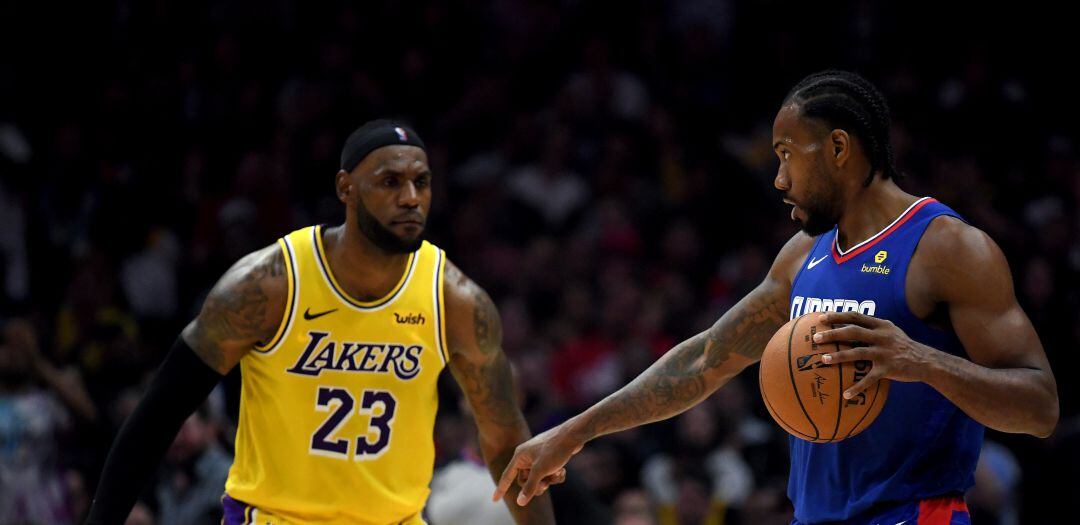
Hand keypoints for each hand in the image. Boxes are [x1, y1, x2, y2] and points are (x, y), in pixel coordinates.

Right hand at [493, 424, 582, 505]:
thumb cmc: (554, 450)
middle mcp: (526, 456)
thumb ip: (529, 487)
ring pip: (539, 477)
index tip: (494, 500)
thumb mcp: (540, 471)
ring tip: (558, 473)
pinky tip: (563, 470)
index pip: (507, 476)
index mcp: (519, 456)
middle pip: (525, 480)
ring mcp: (538, 456)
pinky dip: (555, 474)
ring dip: (549, 479)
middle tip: (546, 484)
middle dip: (537, 484)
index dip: (501, 489)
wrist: (573, 435)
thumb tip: (520, 502)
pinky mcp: (548, 457)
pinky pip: (547, 472)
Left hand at [814, 312, 932, 400]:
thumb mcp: (891, 331)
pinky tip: (846, 395)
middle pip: (853, 332)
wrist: (926, 361)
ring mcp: (885, 352)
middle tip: (816, 338)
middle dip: (833, 334)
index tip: (821, 318)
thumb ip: (873, 327)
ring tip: (823, 360)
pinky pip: (869, 379)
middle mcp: (882, 336)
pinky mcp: (888, 369)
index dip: (838, 316)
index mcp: (881, 325)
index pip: (856, 317)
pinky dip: (857, 387)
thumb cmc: (903, 346)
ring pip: (857, 352)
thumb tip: (849, 324)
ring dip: (838, 356)